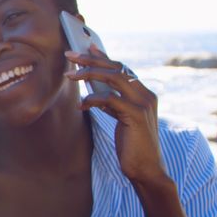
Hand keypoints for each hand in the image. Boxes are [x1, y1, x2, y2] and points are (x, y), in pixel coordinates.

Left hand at [65, 47, 167, 184]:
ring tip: (70, 75)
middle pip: (117, 68)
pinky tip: (82, 105)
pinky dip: (93, 99)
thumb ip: (113, 103)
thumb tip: (95, 90)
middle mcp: (146, 94)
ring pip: (114, 78)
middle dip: (92, 60)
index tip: (86, 48)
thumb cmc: (131, 144)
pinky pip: (110, 99)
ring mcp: (143, 103)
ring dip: (89, 73)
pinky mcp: (136, 115)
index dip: (104, 57)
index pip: (122, 68)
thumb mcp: (121, 118)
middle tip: (71, 55)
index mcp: (144, 93)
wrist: (146, 169)